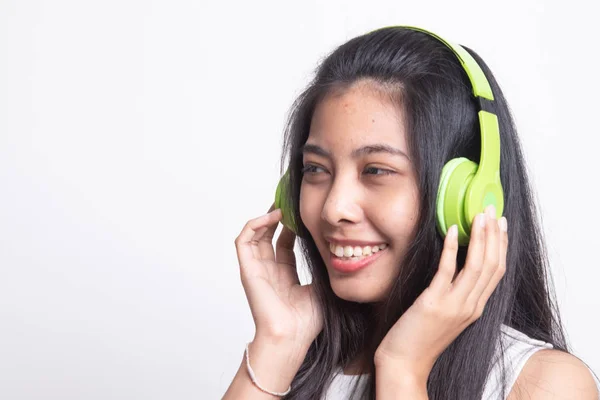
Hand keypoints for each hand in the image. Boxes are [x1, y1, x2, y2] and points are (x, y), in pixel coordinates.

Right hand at [235, 204, 322, 349]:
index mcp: (285, 276)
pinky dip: (253, 225)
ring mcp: (257, 270)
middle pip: (268, 236)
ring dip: (265, 218)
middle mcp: (269, 271)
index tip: (301, 213)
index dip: (291, 227)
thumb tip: (338, 252)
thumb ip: (324, 270)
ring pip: (254, 235)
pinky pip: (243, 241)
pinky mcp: (247, 269)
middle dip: (277, 218)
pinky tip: (270, 217)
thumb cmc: (307, 322)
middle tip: (289, 203)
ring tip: (279, 208)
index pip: (284, 244)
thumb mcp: (322, 288)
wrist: (293, 337)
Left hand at [374, 205, 507, 381]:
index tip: (500, 223)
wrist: (404, 363)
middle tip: (492, 211)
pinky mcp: (434, 303)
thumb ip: (456, 293)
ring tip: (478, 216)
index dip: (501, 245)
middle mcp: (470, 306)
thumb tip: (456, 265)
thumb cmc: (420, 337)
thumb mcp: (447, 314)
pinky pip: (447, 271)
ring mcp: (454, 305)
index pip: (497, 271)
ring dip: (479, 237)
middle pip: (492, 265)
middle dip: (494, 235)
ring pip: (477, 266)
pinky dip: (451, 249)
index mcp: (475, 308)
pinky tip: (451, 231)